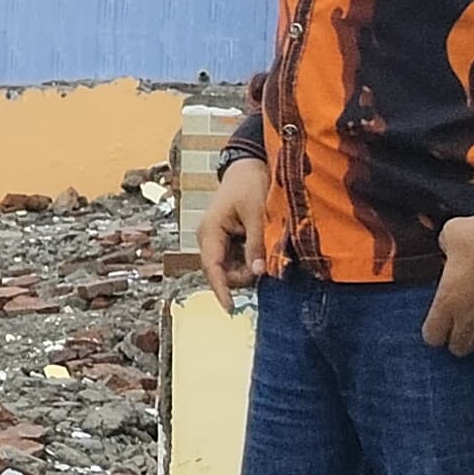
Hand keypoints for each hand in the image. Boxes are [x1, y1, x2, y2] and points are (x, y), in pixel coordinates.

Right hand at [199, 157, 277, 297]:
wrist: (248, 165)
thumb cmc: (251, 184)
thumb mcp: (258, 214)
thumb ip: (257, 244)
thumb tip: (259, 273)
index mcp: (210, 230)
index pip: (212, 268)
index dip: (221, 290)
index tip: (231, 309)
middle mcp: (208, 237)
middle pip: (221, 272)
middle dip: (243, 275)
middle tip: (265, 262)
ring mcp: (216, 238)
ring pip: (229, 267)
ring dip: (247, 266)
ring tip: (264, 248)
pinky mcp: (225, 238)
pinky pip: (235, 258)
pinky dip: (248, 258)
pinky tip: (259, 244)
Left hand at [422, 216, 473, 359]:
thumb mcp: (453, 234)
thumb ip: (446, 249)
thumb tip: (448, 250)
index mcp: (447, 302)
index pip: (433, 336)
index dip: (438, 329)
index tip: (445, 320)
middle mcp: (471, 322)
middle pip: (460, 347)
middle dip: (465, 335)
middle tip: (473, 320)